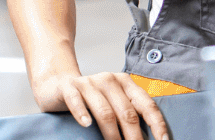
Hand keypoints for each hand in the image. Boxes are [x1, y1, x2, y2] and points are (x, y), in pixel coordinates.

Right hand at [33, 70, 167, 139]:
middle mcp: (110, 80)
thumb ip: (129, 113)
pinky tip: (86, 125)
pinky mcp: (69, 87)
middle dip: (135, 137)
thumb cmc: (91, 98)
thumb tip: (146, 137)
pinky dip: (82, 114)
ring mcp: (89, 83)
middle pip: (128, 113)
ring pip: (105, 112)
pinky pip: (77, 101)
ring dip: (112, 135)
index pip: (147, 105)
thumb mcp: (114, 101)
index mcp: (126, 83)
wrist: (58, 83)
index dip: (157, 125)